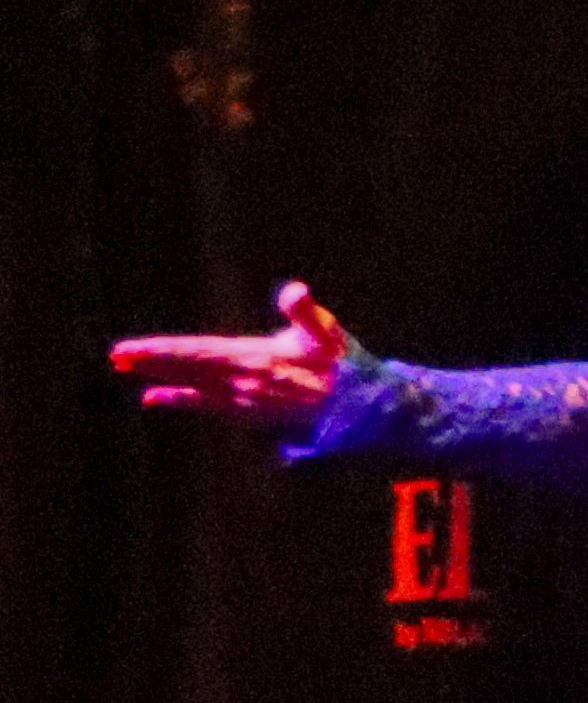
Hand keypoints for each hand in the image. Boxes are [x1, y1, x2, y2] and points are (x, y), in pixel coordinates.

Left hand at [115, 281, 353, 421]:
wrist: (356, 408)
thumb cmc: (340, 364)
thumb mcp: (326, 331)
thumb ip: (306, 310)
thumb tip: (295, 291)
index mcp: (256, 357)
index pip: (199, 352)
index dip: (163, 350)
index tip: (133, 348)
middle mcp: (243, 380)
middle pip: (188, 368)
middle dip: (151, 362)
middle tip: (117, 356)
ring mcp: (244, 399)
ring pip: (191, 385)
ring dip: (158, 377)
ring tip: (126, 369)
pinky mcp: (247, 412)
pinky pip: (206, 405)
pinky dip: (179, 400)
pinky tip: (154, 398)